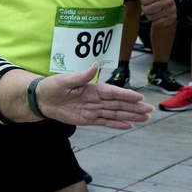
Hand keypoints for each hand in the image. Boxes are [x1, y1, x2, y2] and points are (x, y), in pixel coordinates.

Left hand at [35, 65, 152, 128]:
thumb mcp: (64, 80)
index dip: (126, 95)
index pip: (113, 92)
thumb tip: (95, 65)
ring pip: (115, 114)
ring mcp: (93, 110)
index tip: (139, 97)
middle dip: (134, 107)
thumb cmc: (52, 86)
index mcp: (92, 88)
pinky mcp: (88, 119)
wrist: (41, 100)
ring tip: (144, 118)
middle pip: (118, 103)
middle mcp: (96, 99)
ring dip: (130, 116)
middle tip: (150, 110)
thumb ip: (81, 76)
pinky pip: (105, 122)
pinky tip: (128, 126)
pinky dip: (116, 124)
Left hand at [134, 0, 176, 26]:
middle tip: (149, 4)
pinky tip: (157, 14)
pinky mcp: (172, 17)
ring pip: (151, 17)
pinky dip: (154, 20)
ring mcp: (172, 9)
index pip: (144, 0)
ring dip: (149, 14)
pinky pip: (158, 23)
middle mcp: (169, 0)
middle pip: (147, 10)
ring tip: (153, 8)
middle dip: (145, 7)